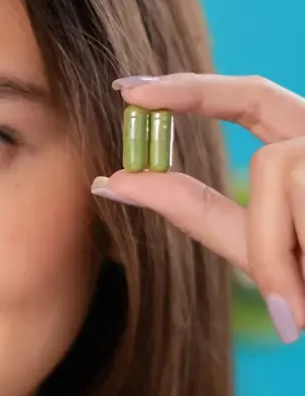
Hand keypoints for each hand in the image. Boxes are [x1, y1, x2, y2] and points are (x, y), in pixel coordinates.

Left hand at [90, 74, 304, 344]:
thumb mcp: (267, 255)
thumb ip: (199, 212)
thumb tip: (110, 180)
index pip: (254, 99)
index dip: (191, 88)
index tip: (125, 89)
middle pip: (265, 125)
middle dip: (201, 110)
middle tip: (132, 109)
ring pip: (279, 171)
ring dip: (272, 249)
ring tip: (295, 308)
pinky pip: (301, 194)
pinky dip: (290, 255)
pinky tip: (304, 300)